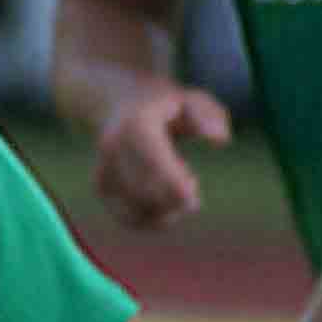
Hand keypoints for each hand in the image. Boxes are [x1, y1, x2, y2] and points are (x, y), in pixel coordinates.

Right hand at [90, 80, 233, 228]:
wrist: (119, 102)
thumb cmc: (167, 105)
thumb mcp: (192, 101)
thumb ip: (210, 116)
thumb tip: (220, 140)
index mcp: (136, 125)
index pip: (153, 162)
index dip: (174, 185)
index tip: (194, 200)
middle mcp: (113, 148)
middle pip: (144, 191)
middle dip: (174, 201)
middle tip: (192, 189)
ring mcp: (103, 166)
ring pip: (135, 209)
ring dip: (166, 212)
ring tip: (177, 189)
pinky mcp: (101, 187)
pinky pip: (128, 217)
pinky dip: (152, 221)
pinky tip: (166, 208)